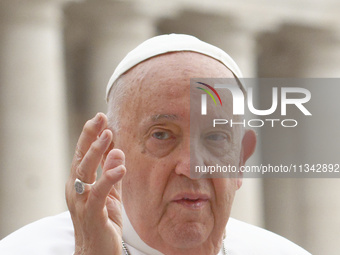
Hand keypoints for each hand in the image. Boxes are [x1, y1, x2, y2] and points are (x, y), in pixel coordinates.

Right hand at [65, 113, 125, 254]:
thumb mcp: (109, 192)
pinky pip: (98, 194)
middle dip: (90, 136)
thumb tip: (118, 150)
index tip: (100, 117)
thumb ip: (112, 172)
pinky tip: (120, 167)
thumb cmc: (103, 220)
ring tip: (109, 135)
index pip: (84, 154)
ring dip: (97, 152)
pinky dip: (108, 179)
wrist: (97, 252)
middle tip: (101, 118)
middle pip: (81, 157)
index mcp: (80, 182)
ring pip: (85, 172)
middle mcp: (76, 189)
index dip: (91, 135)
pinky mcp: (92, 215)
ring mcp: (82, 202)